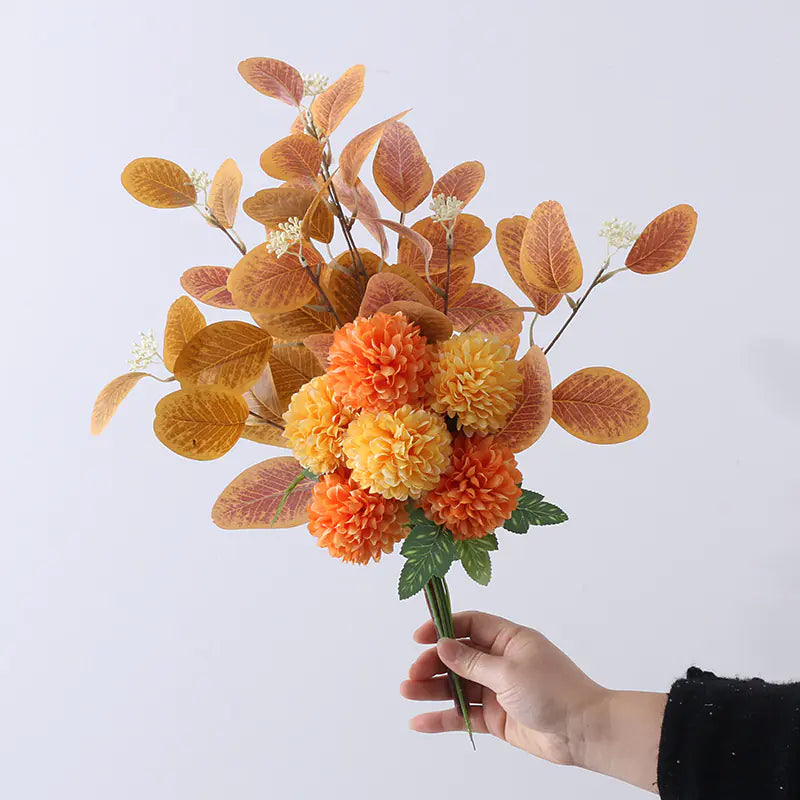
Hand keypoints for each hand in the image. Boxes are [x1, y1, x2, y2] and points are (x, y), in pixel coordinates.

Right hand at [401, 610, 665, 792]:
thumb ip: (472, 662)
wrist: (584, 732)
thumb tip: (443, 645)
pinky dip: (442, 717)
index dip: (443, 628)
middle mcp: (500, 661)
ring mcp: (497, 690)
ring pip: (456, 685)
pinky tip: (419, 721)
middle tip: (412, 673)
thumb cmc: (554, 691)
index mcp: (509, 639)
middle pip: (458, 657)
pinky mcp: (495, 717)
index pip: (470, 625)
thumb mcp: (509, 671)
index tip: (418, 637)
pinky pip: (463, 714)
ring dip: (431, 688)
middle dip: (432, 662)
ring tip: (406, 692)